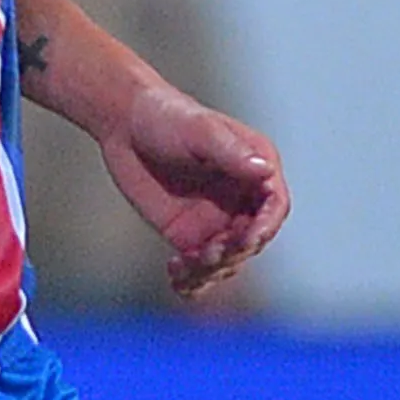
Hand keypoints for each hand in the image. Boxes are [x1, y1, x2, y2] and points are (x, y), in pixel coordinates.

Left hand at [96, 83, 290, 297]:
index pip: (274, 206)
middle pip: (253, 240)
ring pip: (228, 261)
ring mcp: (217, 221)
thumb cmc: (167, 117)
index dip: (266, 226)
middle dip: (235, 251)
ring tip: (185, 264)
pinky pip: (199, 270)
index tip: (248, 238)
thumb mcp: (201, 132)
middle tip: (209, 253)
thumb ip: (232, 153)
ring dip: (212, 270)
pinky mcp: (190, 238)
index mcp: (255, 170)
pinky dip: (192, 282)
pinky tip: (175, 276)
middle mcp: (242, 199)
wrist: (125, 126)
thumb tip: (265, 172)